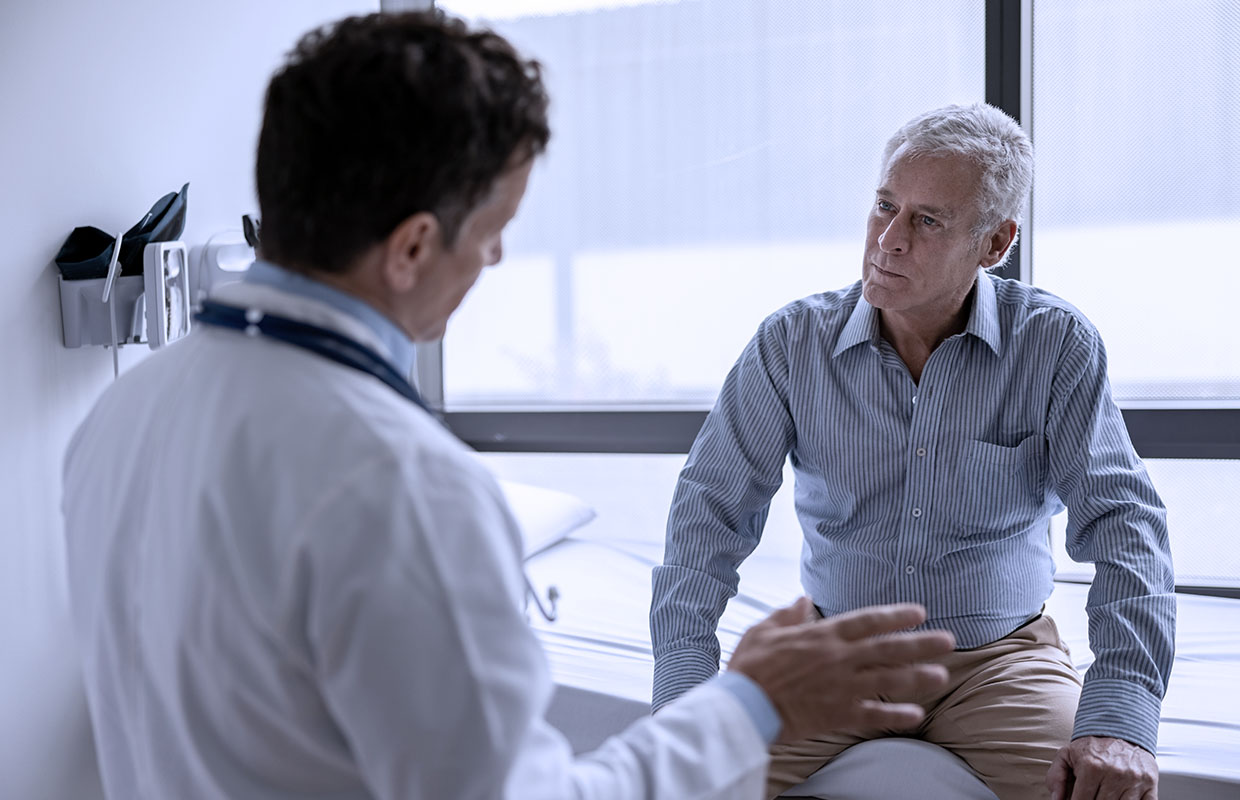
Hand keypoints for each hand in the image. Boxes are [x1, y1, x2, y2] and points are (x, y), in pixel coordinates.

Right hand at [727, 597, 953, 741]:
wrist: (744, 705)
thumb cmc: (750, 666)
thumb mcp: (764, 630)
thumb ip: (788, 615)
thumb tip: (803, 600)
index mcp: (822, 635)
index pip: (867, 620)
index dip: (895, 615)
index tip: (918, 613)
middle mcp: (839, 658)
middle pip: (888, 648)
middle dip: (921, 644)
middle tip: (948, 642)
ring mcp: (842, 687)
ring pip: (889, 679)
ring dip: (918, 677)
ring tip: (942, 675)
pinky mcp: (838, 714)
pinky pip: (874, 714)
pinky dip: (896, 714)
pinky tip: (917, 713)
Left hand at [1046, 736, 1157, 799]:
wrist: (1121, 727)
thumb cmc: (1093, 744)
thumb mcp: (1067, 754)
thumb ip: (1056, 777)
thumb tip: (1056, 799)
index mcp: (1092, 767)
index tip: (1079, 798)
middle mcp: (1115, 774)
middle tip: (1092, 794)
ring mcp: (1134, 780)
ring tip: (1105, 794)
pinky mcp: (1151, 783)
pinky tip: (1122, 797)